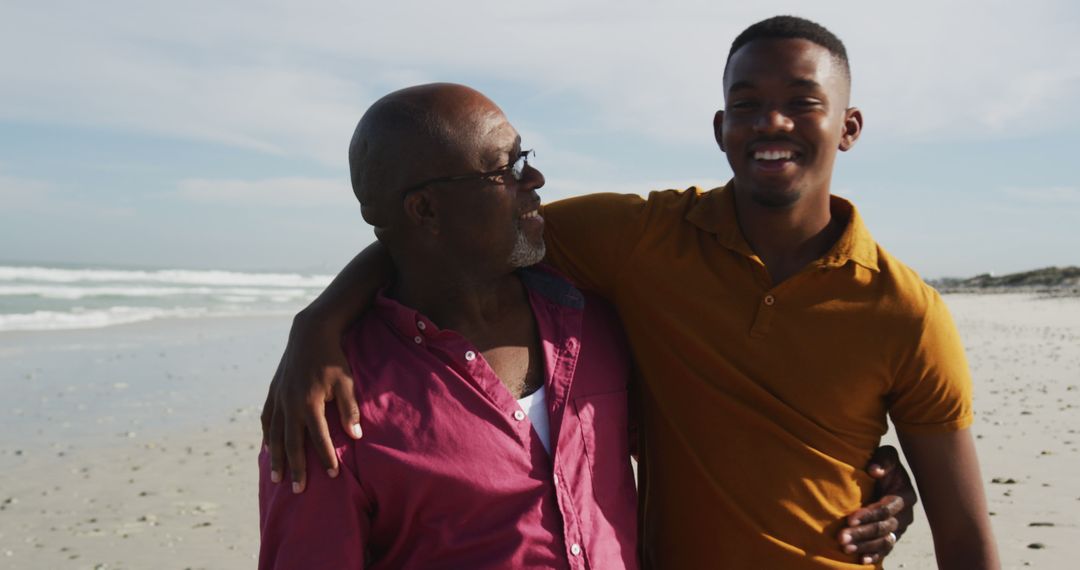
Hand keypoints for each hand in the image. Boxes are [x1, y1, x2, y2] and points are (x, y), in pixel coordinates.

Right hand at [260, 310, 361, 492]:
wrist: (310, 334)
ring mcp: (279, 398)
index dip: (326, 458)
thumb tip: (356, 437)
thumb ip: (349, 410)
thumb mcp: (347, 383)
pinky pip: (266, 418)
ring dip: (276, 458)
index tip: (333, 475)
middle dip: (296, 468)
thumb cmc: (333, 359)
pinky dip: (267, 435)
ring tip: (277, 477)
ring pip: (274, 434)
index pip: (319, 438)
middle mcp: (290, 404)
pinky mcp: (273, 391)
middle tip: (298, 490)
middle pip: (292, 443)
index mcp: (310, 403)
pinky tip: (268, 448)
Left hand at [837, 445, 917, 564]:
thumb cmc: (882, 464)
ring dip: (865, 546)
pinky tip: (861, 561)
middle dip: (862, 533)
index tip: (850, 519)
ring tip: (845, 549)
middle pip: (883, 528)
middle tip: (841, 538)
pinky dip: (874, 556)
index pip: (886, 509)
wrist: (883, 476)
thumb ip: (883, 460)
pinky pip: (885, 550)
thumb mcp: (886, 455)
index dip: (869, 515)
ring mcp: (899, 528)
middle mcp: (904, 515)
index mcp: (904, 496)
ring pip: (884, 541)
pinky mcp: (892, 537)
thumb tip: (874, 471)